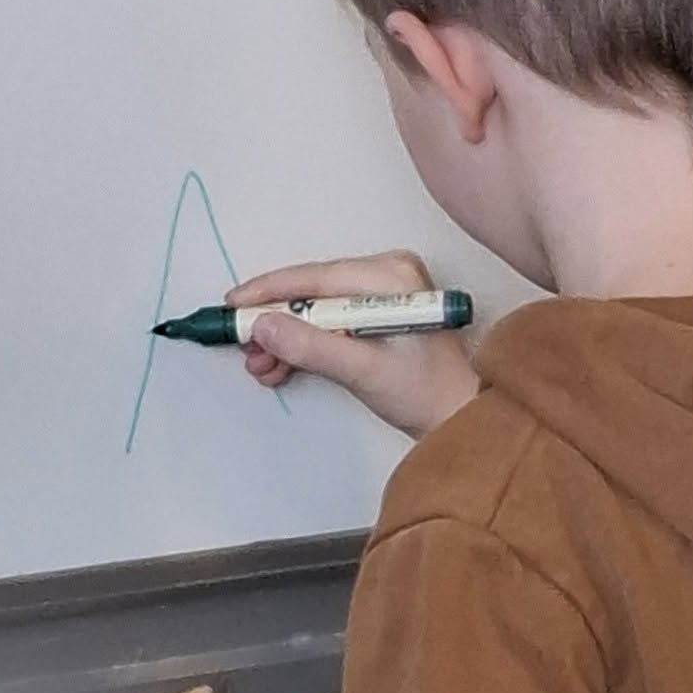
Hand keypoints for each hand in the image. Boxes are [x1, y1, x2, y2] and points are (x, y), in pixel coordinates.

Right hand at [228, 251, 478, 440]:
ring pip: (313, 308)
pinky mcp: (373, 312)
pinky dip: (303, 342)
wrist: (458, 417)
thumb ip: (311, 348)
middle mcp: (387, 275)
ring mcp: (380, 293)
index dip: (268, 292)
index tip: (234, 307)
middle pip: (310, 292)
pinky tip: (280, 364)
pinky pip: (327, 319)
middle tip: (243, 347)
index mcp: (391, 277)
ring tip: (262, 366)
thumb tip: (264, 326)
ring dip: (285, 337)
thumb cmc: (428, 394)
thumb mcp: (364, 372)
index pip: (315, 278)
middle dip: (274, 322)